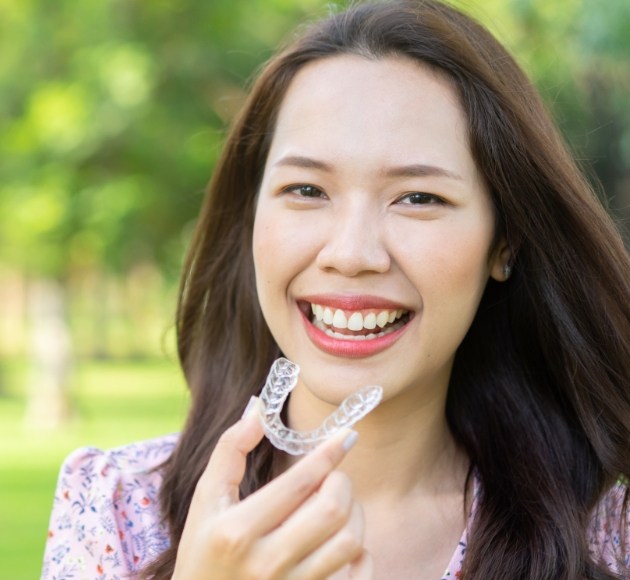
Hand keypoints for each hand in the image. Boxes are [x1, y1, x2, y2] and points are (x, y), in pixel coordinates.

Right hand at [172, 397, 372, 579]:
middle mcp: (266, 562)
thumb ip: (229, 450)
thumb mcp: (206, 499)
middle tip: (332, 476)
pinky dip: (361, 554)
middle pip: (332, 509)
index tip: (346, 434)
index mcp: (238, 530)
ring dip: (353, 513)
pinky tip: (346, 542)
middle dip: (341, 482)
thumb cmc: (203, 549)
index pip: (300, 482)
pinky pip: (356, 577)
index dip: (329, 452)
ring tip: (337, 504)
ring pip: (350, 541)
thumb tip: (258, 409)